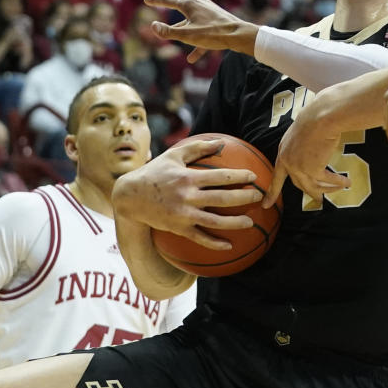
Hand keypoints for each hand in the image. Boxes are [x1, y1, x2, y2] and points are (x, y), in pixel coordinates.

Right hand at [112, 139, 262, 249]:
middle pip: (222, 199)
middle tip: (258, 197)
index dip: (239, 177)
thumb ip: (199, 147)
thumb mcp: (174, 155)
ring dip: (235, 223)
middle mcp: (187, 196)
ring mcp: (183, 214)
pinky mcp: (178, 228)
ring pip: (214, 222)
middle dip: (244, 198)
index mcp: (188, 177)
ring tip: (250, 222)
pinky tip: (229, 245)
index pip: (220, 177)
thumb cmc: (155, 172)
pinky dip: (215, 243)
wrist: (129, 196)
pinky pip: (200, 238)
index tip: (253, 177)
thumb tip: (221, 142)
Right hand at [146, 0, 257, 62]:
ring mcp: (209, 13)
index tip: (146, 0)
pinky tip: (192, 59)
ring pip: (191, 23)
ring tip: (174, 41)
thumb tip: (153, 26)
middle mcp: (200, 5)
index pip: (169, 0)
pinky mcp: (217, 22)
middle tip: (158, 12)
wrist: (240, 35)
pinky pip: (203, 32)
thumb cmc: (213, 33)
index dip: (156, 1)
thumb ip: (168, 32)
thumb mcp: (187, 35)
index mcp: (190, 4)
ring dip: (182, 33)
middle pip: (180, 9)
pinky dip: (196, 43)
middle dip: (169, 14)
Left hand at [264, 98, 350, 208]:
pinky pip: (327, 180)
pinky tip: (347, 182)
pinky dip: (338, 182)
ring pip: (313, 186)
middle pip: (298, 183)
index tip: (266, 205)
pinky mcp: (313, 170)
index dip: (272, 191)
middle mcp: (288, 161)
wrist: (321, 117)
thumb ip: (304, 138)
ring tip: (337, 191)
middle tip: (317, 200)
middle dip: (310, 193)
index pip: (277, 176)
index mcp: (283, 151)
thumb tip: (313, 122)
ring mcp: (299, 167)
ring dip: (328, 190)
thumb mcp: (302, 129)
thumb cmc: (314, 116)